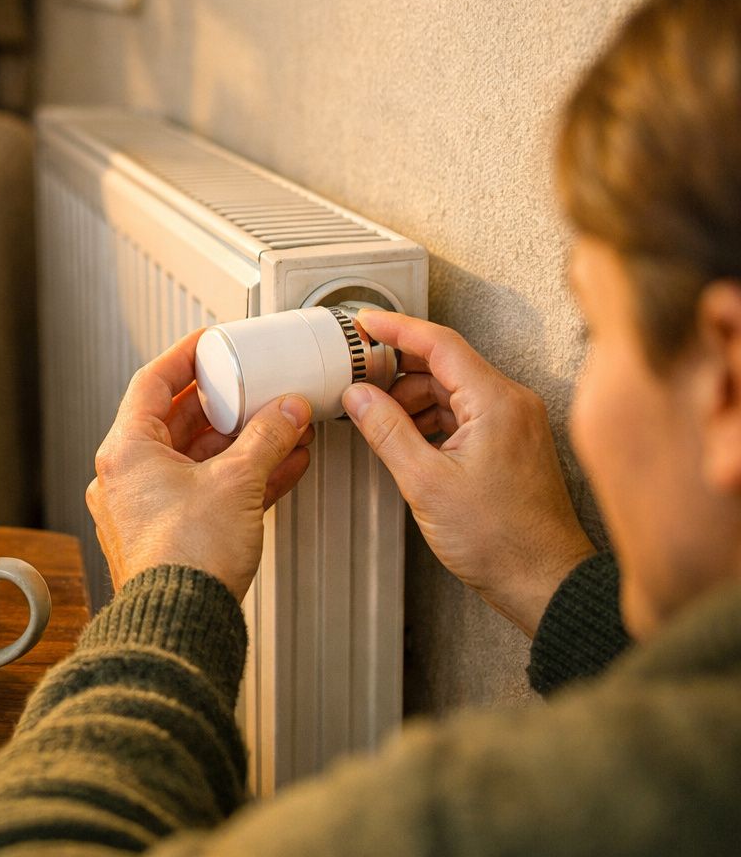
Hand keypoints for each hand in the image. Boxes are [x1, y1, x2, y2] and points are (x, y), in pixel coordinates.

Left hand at [86, 329, 314, 599]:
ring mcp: (143, 509)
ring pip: (195, 460)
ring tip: (282, 429)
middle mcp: (126, 477)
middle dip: (226, 406)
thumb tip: (287, 411)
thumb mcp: (237, 482)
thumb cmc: (186, 559)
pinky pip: (204, 492)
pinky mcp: (166, 536)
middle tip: (255, 388)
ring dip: (240, 444)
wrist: (180, 624)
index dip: (186, 357)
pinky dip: (238, 478)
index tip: (210, 343)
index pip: (153, 382)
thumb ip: (267, 437)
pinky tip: (280, 469)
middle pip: (177, 421)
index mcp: (125, 451)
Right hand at [343, 310, 594, 634]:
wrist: (543, 580)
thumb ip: (387, 431)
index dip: (396, 328)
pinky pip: (464, 412)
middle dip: (398, 370)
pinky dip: (432, 417)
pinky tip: (407, 438)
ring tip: (379, 419)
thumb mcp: (425, 482)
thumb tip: (360, 397)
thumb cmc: (501, 540)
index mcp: (496, 402)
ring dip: (412, 398)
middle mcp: (512, 404)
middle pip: (444, 364)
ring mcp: (514, 422)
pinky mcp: (510, 442)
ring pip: (452, 389)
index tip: (366, 323)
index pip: (439, 343)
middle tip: (360, 380)